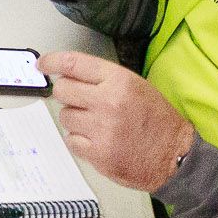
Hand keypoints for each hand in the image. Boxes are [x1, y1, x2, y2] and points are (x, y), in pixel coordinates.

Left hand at [40, 51, 197, 193]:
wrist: (175, 155)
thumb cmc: (157, 120)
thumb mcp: (135, 86)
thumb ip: (102, 79)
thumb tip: (68, 74)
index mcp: (118, 81)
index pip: (72, 63)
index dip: (52, 62)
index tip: (43, 64)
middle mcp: (108, 102)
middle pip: (62, 90)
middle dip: (67, 94)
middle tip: (81, 101)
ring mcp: (101, 129)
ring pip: (65, 116)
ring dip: (76, 119)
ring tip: (98, 124)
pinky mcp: (98, 154)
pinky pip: (71, 140)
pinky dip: (80, 140)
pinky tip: (97, 139)